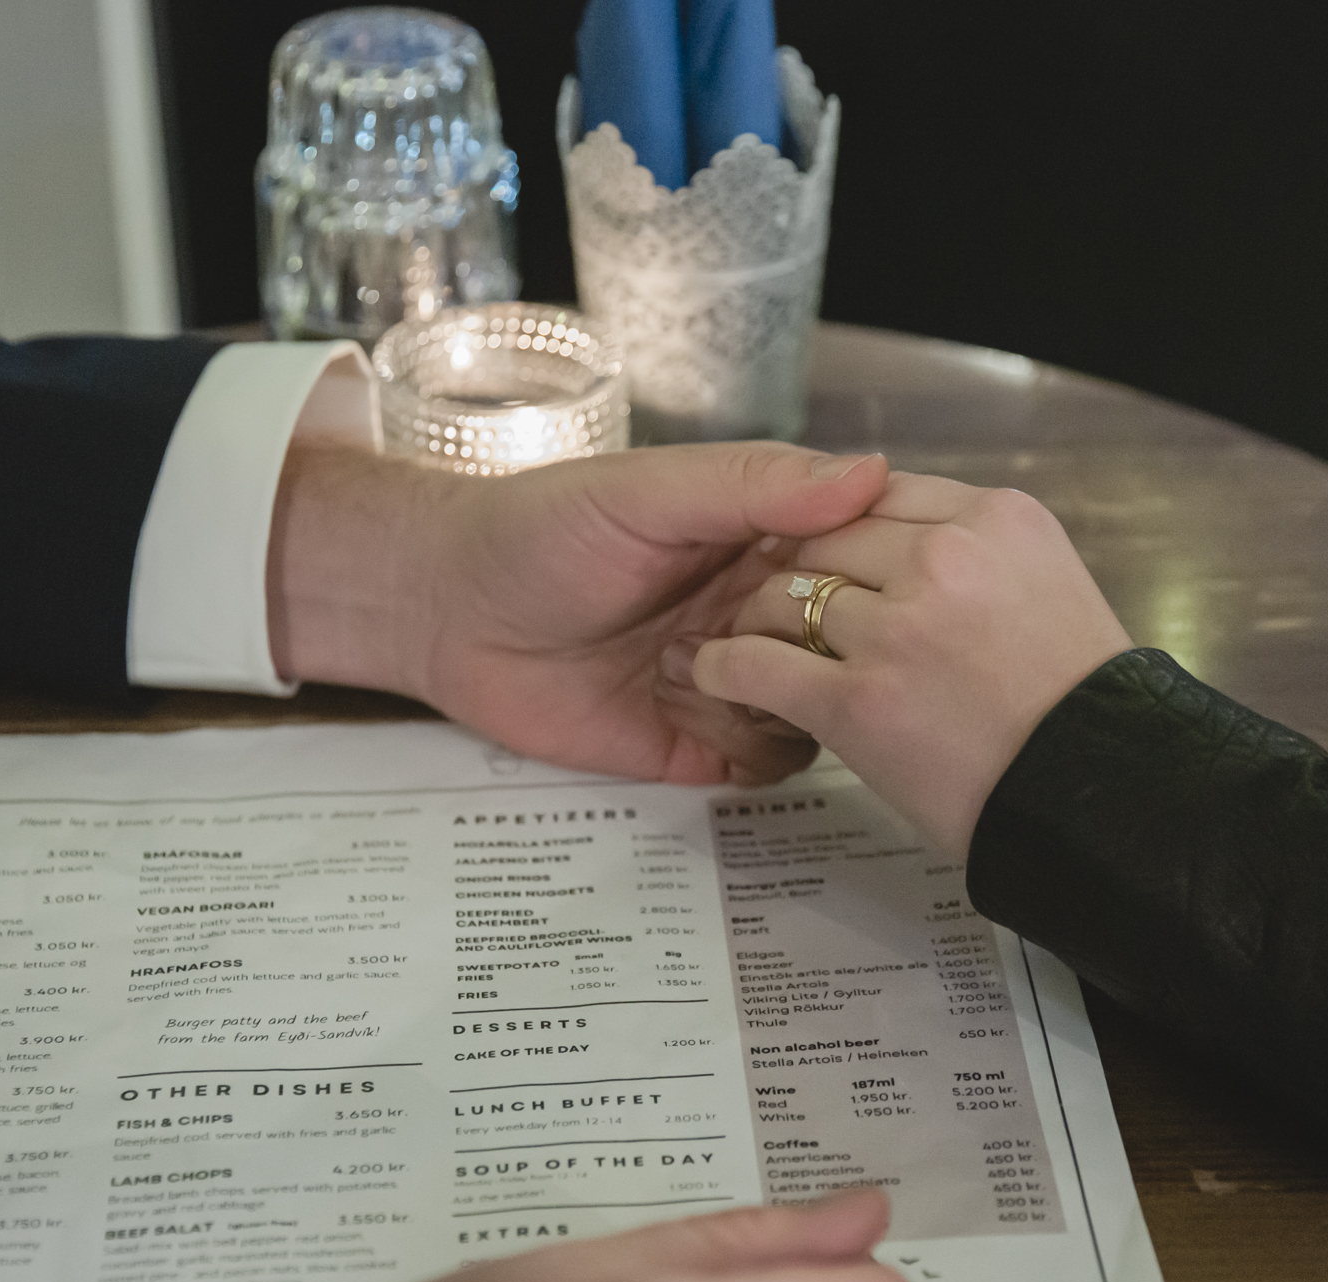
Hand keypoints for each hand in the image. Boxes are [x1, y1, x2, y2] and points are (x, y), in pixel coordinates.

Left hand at [266, 443, 888, 784]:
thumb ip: (756, 484)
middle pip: (851, 645)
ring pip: (821, 709)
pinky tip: (705, 721)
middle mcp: (761, 612)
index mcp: (765, 539)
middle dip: (830, 648)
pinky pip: (770, 763)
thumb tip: (874, 472)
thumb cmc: (540, 530)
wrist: (446, 610)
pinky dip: (760, 751)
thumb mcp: (650, 490)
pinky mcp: (699, 745)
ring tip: (713, 674)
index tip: (874, 582)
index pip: (864, 558)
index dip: (881, 574)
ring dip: (791, 702)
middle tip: (760, 632)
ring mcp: (735, 682)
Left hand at [692, 475, 1131, 853]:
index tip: (824, 554)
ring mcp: (903, 630)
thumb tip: (882, 490)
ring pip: (785, 596)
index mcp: (1000, 519)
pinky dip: (725, 669)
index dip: (843, 526)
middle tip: (776, 606)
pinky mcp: (861, 702)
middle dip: (795, 571)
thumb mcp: (1041, 579)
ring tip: (753, 645)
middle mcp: (949, 559)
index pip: (882, 493)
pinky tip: (720, 677)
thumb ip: (976, 544)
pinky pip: (760, 665)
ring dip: (758, 621)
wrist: (1116, 802)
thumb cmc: (1088, 712)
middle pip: (828, 539)